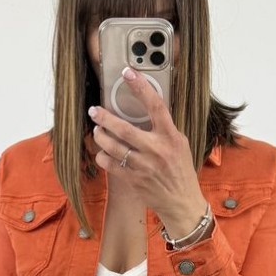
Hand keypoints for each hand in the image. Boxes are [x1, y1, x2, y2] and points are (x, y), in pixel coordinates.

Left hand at [87, 69, 206, 236]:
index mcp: (170, 137)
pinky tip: (102, 152)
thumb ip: (164, 128)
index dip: (141, 87)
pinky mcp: (134, 180)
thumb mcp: (179, 144)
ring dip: (100, 136)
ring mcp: (144, 166)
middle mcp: (157, 150)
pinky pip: (110, 164)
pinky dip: (103, 156)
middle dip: (105, 117)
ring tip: (97, 131)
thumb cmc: (180, 171)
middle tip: (94, 111)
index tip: (128, 73)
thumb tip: (147, 108)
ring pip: (113, 147)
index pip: (156, 106)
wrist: (182, 202)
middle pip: (124, 129)